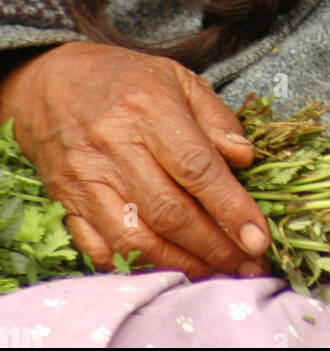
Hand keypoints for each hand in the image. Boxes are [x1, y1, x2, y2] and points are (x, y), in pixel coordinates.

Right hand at [0, 42, 271, 280]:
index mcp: (150, 109)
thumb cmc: (125, 80)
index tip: (259, 237)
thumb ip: (215, 118)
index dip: (231, 208)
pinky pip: (100, 249)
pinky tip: (166, 269)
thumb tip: (244, 159)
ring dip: (181, 264)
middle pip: (170, 212)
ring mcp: (87, 179)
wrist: (49, 82)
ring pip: (135, 239)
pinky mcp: (67, 202)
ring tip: (215, 272)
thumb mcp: (178, 79)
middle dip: (215, 247)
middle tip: (248, 264)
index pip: (197, 168)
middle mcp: (116, 147)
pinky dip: (135, 267)